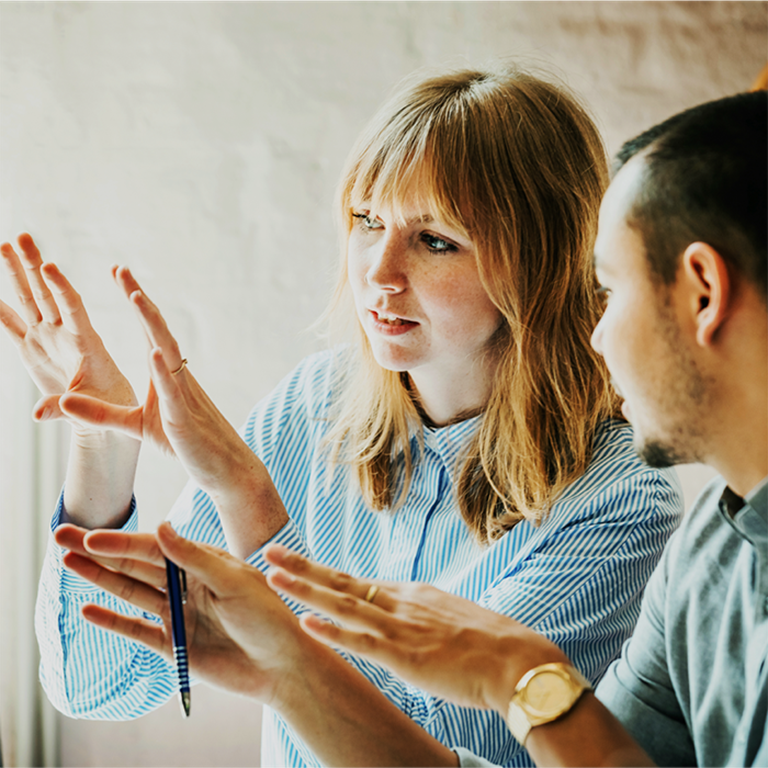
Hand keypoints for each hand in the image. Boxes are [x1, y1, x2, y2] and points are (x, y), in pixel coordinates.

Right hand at [0, 234, 136, 430]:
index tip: (50, 266)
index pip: (72, 308)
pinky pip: (10, 323)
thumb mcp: (93, 410)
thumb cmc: (108, 407)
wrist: (104, 411)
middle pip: (47, 293)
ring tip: (4, 244)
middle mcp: (65, 333)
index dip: (61, 287)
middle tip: (22, 237)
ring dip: (16, 274)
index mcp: (87, 342)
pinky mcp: (32, 348)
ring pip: (29, 300)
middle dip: (34, 265)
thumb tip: (37, 415)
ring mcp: (46, 337)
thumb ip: (65, 408)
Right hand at [58, 522, 306, 704]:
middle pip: (135, 565)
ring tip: (67, 563)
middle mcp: (187, 584)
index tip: (92, 537)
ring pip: (131, 592)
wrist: (282, 665)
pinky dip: (113, 621)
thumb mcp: (234, 582)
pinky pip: (137, 630)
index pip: (154, 548)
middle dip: (98, 551)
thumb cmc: (268, 616)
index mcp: (203, 562)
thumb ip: (195, 558)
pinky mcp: (175, 645)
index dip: (121, 542)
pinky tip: (88, 609)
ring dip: (100, 578)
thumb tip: (161, 527)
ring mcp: (178, 614)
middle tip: (62, 535)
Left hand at [60, 267, 288, 554]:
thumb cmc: (185, 443)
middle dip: (139, 298)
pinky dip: (163, 370)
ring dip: (152, 323)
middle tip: (121, 269)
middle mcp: (176, 375)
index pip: (148, 330)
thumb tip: (64, 400)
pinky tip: (155, 352)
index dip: (135, 301)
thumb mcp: (136, 426)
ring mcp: (183, 393)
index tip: (119, 273)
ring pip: (167, 351)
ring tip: (136, 296)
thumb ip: (101, 413)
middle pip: (157, 329)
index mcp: (165, 374)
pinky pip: (173, 390)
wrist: (224, 467)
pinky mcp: (184, 417)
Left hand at [264, 544, 568, 717]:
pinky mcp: (406, 656)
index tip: (295, 562)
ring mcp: (401, 627)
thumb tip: (404, 618)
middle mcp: (401, 603)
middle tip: (269, 551)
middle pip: (341, 581)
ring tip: (272, 577)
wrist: (518, 660)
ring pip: (343, 604)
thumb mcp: (448, 617)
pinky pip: (362, 642)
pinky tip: (307, 623)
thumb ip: (420, 616)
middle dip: (302, 567)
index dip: (321, 572)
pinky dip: (332, 632)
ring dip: (305, 590)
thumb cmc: (489, 643)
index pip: (356, 582)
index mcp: (410, 594)